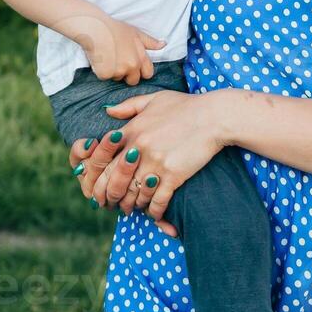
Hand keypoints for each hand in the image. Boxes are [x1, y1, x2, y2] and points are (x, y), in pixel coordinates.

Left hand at [71, 89, 232, 223]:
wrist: (214, 116)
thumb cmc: (185, 106)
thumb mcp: (154, 99)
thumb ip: (128, 106)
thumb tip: (108, 111)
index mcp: (130, 131)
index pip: (102, 160)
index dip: (97, 177)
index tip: (100, 186)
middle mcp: (138, 149)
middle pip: (114, 182)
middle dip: (110, 198)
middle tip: (113, 204)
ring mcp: (155, 163)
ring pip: (134, 195)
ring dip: (133, 205)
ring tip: (133, 207)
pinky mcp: (173, 176)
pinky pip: (157, 202)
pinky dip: (154, 211)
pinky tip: (154, 212)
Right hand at [74, 16, 166, 85]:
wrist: (95, 28)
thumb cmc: (115, 29)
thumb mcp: (135, 33)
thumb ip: (150, 42)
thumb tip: (163, 44)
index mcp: (140, 58)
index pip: (148, 74)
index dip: (141, 71)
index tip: (133, 65)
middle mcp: (131, 66)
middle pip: (133, 80)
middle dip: (127, 74)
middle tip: (118, 61)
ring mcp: (118, 71)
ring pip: (118, 78)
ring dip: (114, 72)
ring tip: (108, 56)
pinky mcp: (105, 74)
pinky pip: (105, 77)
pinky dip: (102, 71)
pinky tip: (100, 59)